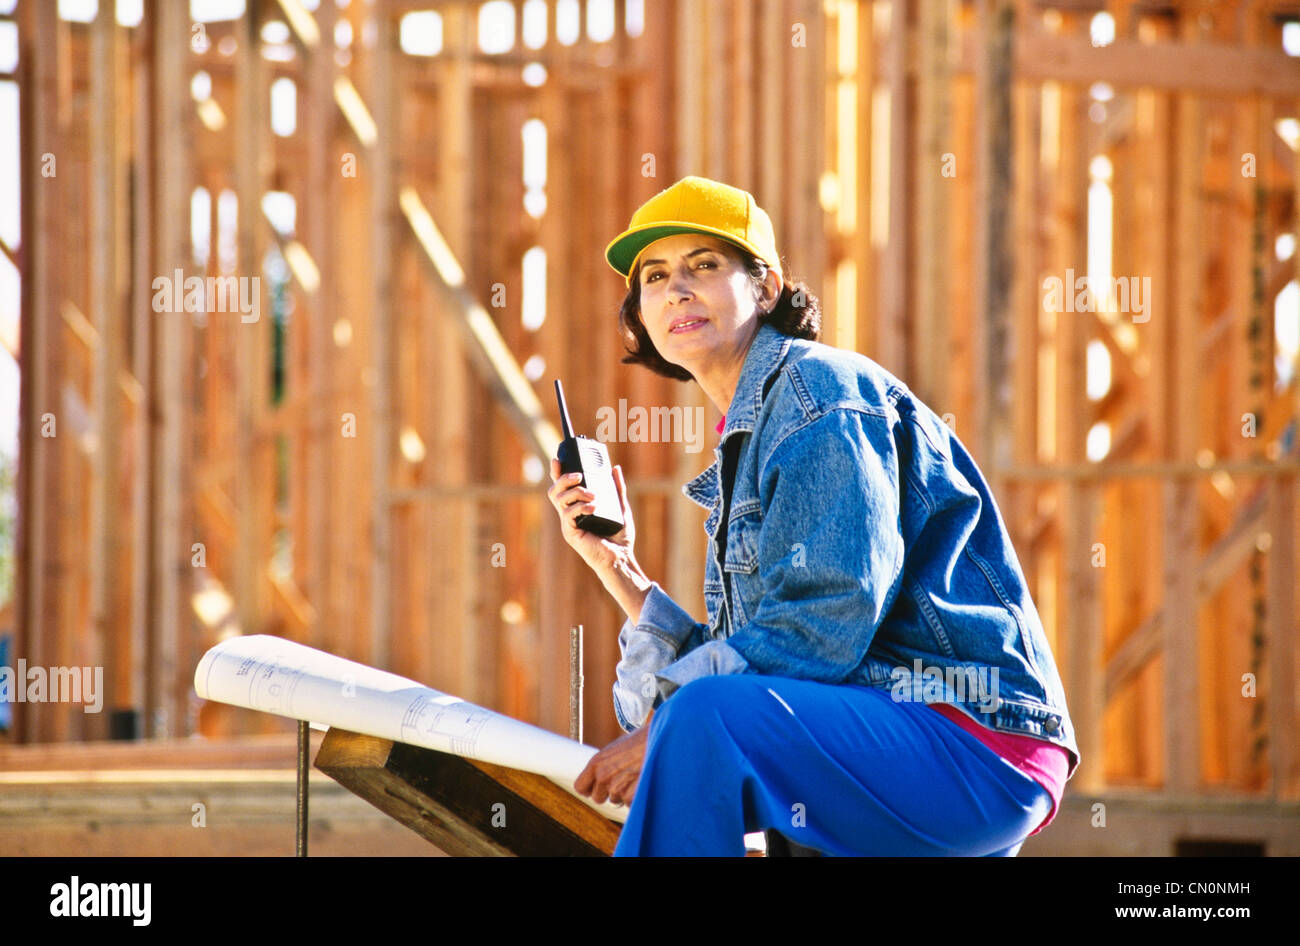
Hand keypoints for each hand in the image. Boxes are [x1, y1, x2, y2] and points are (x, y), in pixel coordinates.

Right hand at [547, 457, 636, 575]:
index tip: (558, 459)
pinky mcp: (571, 533)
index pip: (563, 487)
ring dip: (576, 492)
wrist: (620, 558)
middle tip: (580, 475)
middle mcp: (569, 514)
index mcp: (577, 507)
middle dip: (563, 478)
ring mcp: (568, 524)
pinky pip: (568, 514)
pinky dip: (580, 507)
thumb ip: (617, 489)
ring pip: (559, 500)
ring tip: (593, 495)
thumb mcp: (621, 507)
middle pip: (555, 490)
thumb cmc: (620, 537)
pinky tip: (593, 508)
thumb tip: (615, 469)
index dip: (557, 473)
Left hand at [574, 711, 652, 806]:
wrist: (660, 740)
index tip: (596, 788)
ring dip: (625, 793)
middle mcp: (603, 776)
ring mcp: (616, 787)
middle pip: (597, 798)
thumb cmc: (640, 741)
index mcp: (596, 763)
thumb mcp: (616, 748)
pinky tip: (642, 782)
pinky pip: (630, 803)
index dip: (589, 789)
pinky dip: (636, 797)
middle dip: (608, 793)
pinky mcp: (630, 796)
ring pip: (616, 800)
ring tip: (636, 777)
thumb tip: (599, 775)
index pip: (580, 787)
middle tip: (621, 781)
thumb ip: (605, 764)